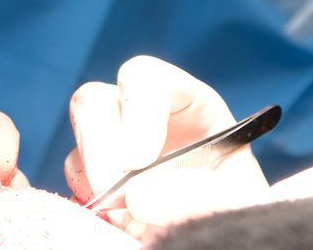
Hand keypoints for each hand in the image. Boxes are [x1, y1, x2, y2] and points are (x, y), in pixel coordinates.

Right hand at [65, 56, 268, 240]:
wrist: (222, 236)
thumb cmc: (238, 212)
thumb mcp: (235, 201)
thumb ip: (199, 196)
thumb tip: (136, 197)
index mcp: (187, 104)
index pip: (146, 78)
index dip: (137, 108)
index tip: (138, 159)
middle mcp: (145, 118)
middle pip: (95, 99)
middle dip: (99, 145)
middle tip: (114, 192)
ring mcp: (117, 147)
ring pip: (79, 142)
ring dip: (91, 173)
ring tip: (121, 212)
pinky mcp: (98, 182)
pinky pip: (74, 177)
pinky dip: (85, 199)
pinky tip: (113, 220)